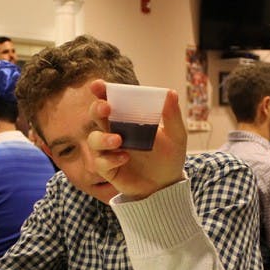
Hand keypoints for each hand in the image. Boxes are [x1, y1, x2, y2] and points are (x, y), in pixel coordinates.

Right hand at [86, 80, 186, 200]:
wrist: (168, 184)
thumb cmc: (169, 156)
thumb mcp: (176, 135)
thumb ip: (171, 115)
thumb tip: (170, 93)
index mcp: (127, 118)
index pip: (111, 100)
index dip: (101, 92)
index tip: (98, 85)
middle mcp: (114, 131)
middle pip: (96, 116)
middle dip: (96, 109)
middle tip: (106, 108)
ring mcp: (109, 151)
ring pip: (93, 140)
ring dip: (103, 138)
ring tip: (119, 140)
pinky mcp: (108, 170)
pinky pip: (101, 162)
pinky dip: (111, 159)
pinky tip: (125, 158)